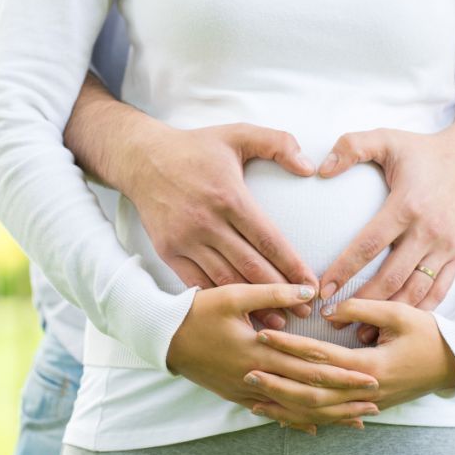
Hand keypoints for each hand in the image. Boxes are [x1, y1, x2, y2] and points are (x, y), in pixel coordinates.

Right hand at [113, 118, 320, 326]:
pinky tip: (238, 314)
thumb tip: (309, 166)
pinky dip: (220, 300)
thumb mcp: (238, 133)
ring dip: (253, 304)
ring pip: (226, 280)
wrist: (142, 158)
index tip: (312, 284)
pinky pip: (198, 283)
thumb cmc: (196, 147)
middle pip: (251, 266)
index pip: (268, 239)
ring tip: (278, 321)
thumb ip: (278, 143)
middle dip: (281, 292)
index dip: (293, 266)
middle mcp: (207, 222)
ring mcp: (186, 240)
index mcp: (229, 196)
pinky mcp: (169, 251)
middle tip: (304, 310)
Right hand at [167, 284, 381, 434]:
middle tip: (375, 400)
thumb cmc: (198, 311)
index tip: (370, 375)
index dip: (342, 373)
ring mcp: (247, 392)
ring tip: (355, 419)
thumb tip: (310, 292)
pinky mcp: (238, 397)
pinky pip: (273, 414)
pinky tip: (315, 427)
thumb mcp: (235, 294)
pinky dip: (296, 421)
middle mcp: (257, 377)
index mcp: (260, 352)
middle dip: (344, 397)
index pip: (310, 366)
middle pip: (308, 392)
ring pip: (294, 409)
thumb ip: (274, 292)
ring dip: (327, 414)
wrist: (163, 338)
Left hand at [249, 298, 454, 418]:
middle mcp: (365, 390)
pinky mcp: (367, 408)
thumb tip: (327, 310)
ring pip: (318, 412)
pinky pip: (331, 418)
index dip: (289, 347)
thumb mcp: (399, 312)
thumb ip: (362, 307)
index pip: (320, 357)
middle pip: (312, 391)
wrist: (454, 362)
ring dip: (285, 406)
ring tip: (255, 398)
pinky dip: (305, 419)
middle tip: (247, 371)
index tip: (263, 336)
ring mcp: (366, 404)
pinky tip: (282, 415)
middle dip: (278, 382)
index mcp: (370, 365)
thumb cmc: (428, 333)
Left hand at [317, 124, 454, 341]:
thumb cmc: (420, 151)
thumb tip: (320, 169)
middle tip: (332, 319)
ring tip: (359, 333)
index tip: (321, 290)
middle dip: (360, 303)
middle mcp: (429, 231)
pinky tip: (394, 327)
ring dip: (388, 316)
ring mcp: (447, 247)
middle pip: (392, 277)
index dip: (345, 270)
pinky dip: (417, 313)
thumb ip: (351, 146)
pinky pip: (438, 293)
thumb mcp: (386, 138)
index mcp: (407, 205)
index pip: (370, 244)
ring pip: (416, 292)